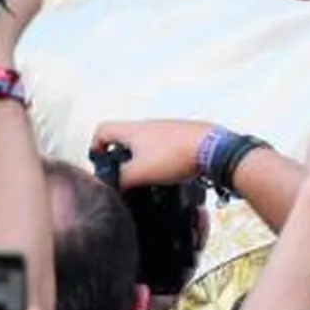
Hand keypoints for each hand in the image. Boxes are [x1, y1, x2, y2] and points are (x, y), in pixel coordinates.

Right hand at [90, 120, 212, 187]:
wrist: (213, 149)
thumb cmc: (174, 157)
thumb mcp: (140, 173)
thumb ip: (121, 179)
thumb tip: (112, 185)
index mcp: (133, 130)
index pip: (103, 130)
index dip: (96, 146)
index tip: (101, 163)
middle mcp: (148, 124)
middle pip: (124, 137)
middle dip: (121, 156)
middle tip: (124, 175)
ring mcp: (167, 128)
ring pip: (145, 142)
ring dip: (141, 158)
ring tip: (147, 177)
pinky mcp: (183, 135)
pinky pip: (164, 145)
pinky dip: (160, 158)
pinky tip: (168, 172)